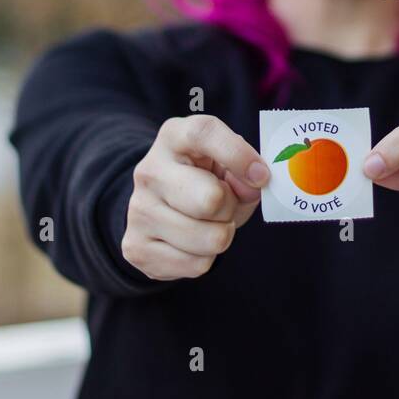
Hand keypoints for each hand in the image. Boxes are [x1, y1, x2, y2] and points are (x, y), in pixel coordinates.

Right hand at [122, 115, 269, 280]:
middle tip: (225, 205)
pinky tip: (192, 243)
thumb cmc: (204, 180)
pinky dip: (206, 258)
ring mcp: (139, 210)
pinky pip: (197, 265)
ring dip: (221, 236)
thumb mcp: (227, 166)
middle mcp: (150, 170)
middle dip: (230, 207)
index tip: (261, 176)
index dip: (238, 154)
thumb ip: (246, 171)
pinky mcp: (136, 247)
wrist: (160, 209)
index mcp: (174, 137)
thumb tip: (254, 185)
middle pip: (211, 199)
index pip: (204, 133)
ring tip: (208, 224)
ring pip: (210, 238)